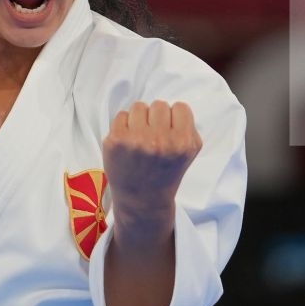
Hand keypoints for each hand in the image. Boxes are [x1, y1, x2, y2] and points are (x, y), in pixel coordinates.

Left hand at [102, 100, 201, 225]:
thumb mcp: (189, 154)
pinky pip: (121, 115)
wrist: (142, 200)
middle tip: (154, 136)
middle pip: (159, 105)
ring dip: (140, 119)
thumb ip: (188, 129)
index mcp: (182, 142)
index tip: (170, 132)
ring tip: (140, 138)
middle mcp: (160, 140)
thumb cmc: (166, 174)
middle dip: (157, 118)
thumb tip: (175, 109)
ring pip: (139, 106)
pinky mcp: (115, 140)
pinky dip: (124, 126)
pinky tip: (128, 142)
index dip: (175, 118)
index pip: (181, 108)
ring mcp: (136, 140)